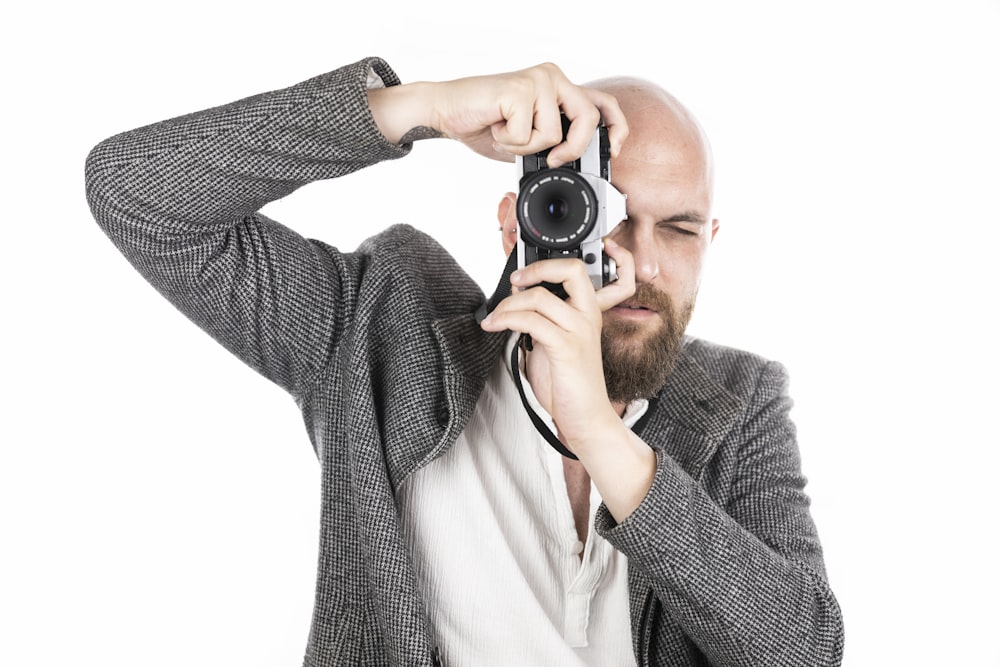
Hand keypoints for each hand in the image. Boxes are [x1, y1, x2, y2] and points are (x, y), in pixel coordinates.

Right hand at [368, 63, 627, 165]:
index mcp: (559, 87)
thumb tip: (580, 164)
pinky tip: (495, 127)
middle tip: (551, 159)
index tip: (613, 149)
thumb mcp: (530, 139)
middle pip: (587, 118)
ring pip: (554, 134)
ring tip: (507, 134)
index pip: (603, 104)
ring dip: (526, 147)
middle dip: (572, 148)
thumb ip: (555, 143)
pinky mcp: (519, 89)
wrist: (446, 111)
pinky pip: (527, 134)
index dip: (616, 128)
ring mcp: (536, 80)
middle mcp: (552, 77)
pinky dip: (509, 142)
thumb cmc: (486, 125)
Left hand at [479, 238, 634, 452]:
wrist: (586, 416)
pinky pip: (531, 322)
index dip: (547, 264)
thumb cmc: (568, 383)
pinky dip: (508, 320)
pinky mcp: (567, 348)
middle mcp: (588, 317)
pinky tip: (496, 327)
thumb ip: (541, 319)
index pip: (576, 270)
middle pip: (570, 270)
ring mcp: (580, 331)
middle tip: (513, 282)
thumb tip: (515, 298)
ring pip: (539, 297)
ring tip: (494, 319)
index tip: (521, 275)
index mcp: (587, 312)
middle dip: (535, 270)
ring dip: (508, 304)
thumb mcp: (553, 343)